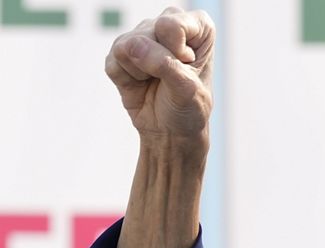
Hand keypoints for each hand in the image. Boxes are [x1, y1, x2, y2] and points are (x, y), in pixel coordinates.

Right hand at [105, 6, 214, 144]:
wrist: (171, 132)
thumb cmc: (189, 108)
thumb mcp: (188, 90)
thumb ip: (164, 64)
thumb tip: (133, 46)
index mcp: (198, 27)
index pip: (172, 24)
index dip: (176, 50)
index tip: (188, 66)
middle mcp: (168, 24)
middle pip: (148, 32)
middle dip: (158, 63)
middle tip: (170, 79)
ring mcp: (142, 35)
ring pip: (127, 45)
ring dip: (141, 73)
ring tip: (155, 82)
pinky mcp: (121, 51)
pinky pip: (113, 61)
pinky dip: (126, 80)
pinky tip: (139, 84)